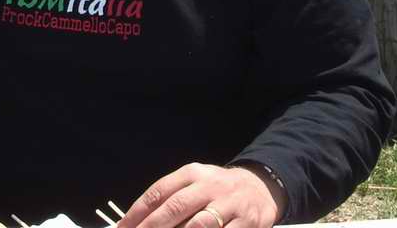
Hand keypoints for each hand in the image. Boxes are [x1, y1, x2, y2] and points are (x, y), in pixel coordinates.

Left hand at [117, 163, 286, 227]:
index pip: (159, 192)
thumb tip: (138, 221)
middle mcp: (210, 185)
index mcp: (192, 173)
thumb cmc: (217, 190)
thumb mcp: (194, 183)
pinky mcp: (247, 222)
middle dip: (152, 227)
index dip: (137, 212)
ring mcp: (229, 204)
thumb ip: (170, 198)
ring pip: (199, 225)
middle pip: (176, 207)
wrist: (259, 187)